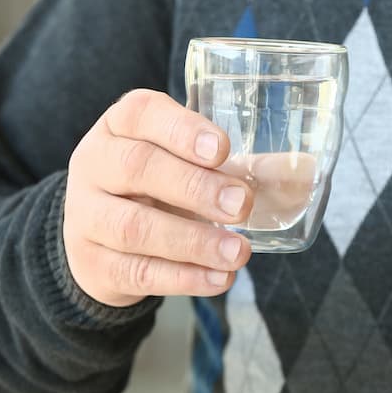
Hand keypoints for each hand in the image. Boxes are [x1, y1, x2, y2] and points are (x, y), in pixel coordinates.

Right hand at [64, 89, 252, 306]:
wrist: (98, 237)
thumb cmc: (155, 186)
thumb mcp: (187, 165)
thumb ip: (243, 167)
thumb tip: (305, 171)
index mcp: (120, 126)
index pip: (141, 114)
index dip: (182, 129)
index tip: (223, 149)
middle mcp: (95, 163)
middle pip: (136, 167)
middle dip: (193, 187)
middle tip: (240, 204)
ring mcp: (86, 215)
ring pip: (134, 227)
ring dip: (193, 241)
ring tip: (239, 251)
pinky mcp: (93, 264)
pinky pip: (137, 272)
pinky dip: (183, 278)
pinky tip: (218, 278)